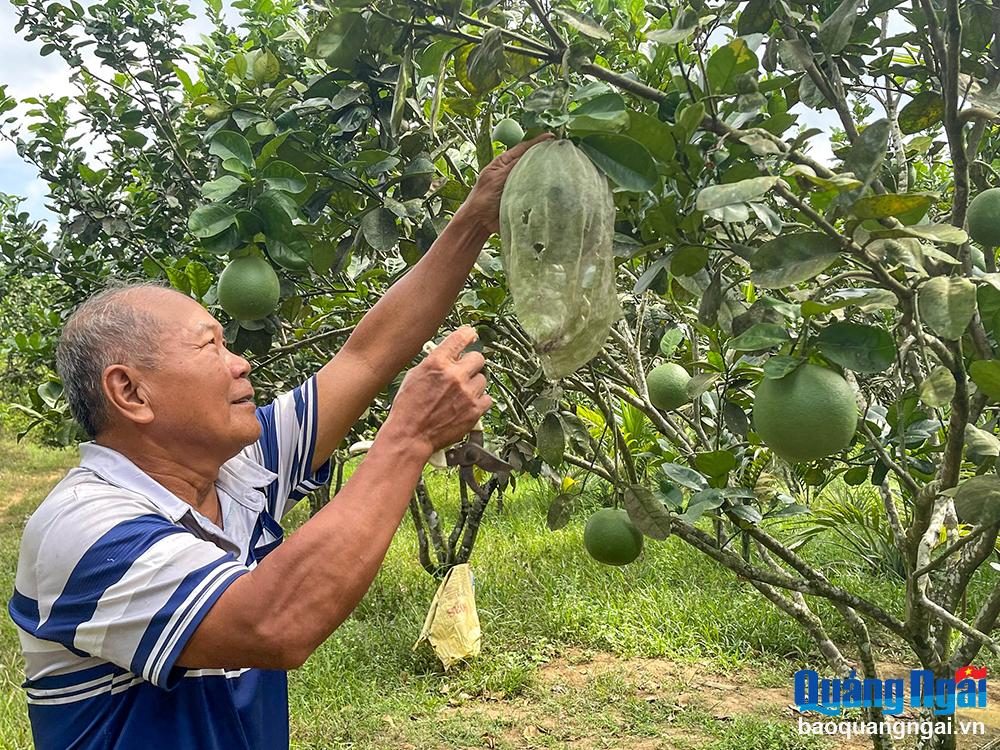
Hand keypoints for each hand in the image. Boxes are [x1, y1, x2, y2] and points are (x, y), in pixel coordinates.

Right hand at [385, 326, 491, 454]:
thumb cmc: (408, 407)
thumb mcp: (414, 375)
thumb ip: (434, 362)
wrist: (410, 435)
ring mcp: (467, 393)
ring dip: (474, 385)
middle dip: (471, 364)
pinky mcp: (475, 411)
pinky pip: (487, 398)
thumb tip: (450, 354)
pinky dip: (479, 401)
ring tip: (460, 395)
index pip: (461, 337)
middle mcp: (455, 375)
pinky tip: (465, 405)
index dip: (468, 334)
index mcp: (437, 362)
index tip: (471, 335)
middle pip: (478, 358)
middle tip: (464, 373)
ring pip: (483, 379)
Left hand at [459, 132, 554, 234]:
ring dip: (546, 173)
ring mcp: (519, 185)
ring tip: (562, 166)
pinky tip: (555, 185)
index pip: (523, 148)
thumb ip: (514, 166)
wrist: (480, 222)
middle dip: (545, 155)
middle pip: (531, 160)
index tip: (552, 136)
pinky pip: (536, 192)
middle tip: (561, 150)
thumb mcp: (498, 177)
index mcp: (504, 162)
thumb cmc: (483, 198)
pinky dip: (544, 189)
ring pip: (536, 176)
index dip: (537, 141)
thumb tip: (533, 154)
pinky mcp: (523, 199)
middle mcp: (513, 172)